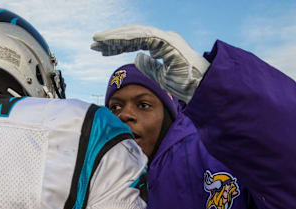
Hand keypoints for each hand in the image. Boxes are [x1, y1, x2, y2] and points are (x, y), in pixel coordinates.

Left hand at [91, 25, 209, 102]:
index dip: (118, 46)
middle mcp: (162, 38)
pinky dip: (125, 39)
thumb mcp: (161, 76)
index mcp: (161, 45)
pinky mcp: (165, 41)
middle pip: (132, 36)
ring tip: (97, 41)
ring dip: (114, 37)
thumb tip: (137, 57)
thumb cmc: (186, 84)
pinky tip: (110, 42)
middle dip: (112, 40)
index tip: (102, 51)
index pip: (135, 42)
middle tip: (94, 43)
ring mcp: (164, 38)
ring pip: (134, 34)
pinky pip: (141, 37)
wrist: (202, 87)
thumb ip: (149, 66)